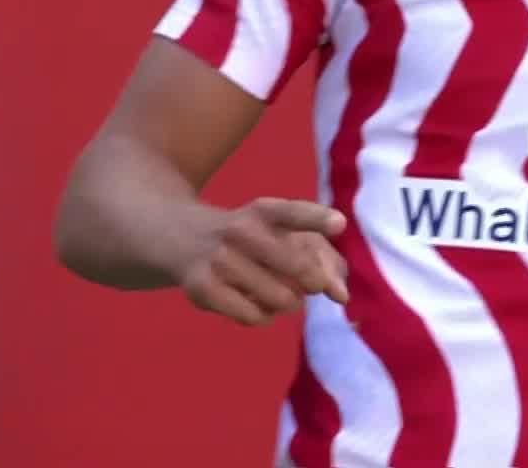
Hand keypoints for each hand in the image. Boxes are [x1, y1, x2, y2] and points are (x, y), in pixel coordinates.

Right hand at [175, 198, 349, 327]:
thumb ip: (323, 258)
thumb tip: (341, 296)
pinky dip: (264, 316)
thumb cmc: (255, 238)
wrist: (185, 238)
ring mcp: (220, 260)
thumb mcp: (285, 233)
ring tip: (281, 292)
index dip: (318, 219)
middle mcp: (240, 230)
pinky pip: (253, 316)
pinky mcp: (204, 289)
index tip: (340, 225)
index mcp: (265, 211)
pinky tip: (257, 303)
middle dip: (315, 282)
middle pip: (297, 268)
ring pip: (280, 299)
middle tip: (312, 285)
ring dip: (290, 302)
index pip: (293, 213)